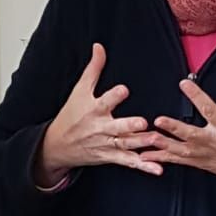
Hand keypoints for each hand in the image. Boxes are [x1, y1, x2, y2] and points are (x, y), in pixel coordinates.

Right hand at [36, 43, 161, 187]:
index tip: (123, 90)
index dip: (114, 95)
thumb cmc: (71, 115)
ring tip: (155, 141)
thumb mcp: (79, 91)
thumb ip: (93, 69)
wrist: (57, 146)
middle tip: (142, 123)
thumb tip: (99, 46)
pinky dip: (143, 166)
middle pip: (117, 127)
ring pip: (126, 145)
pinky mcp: (111, 156)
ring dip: (141, 144)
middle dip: (129, 126)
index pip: (104, 101)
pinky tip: (157, 169)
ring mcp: (107, 144)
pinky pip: (128, 162)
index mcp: (93, 110)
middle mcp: (101, 128)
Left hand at [143, 59, 215, 193]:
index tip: (184, 84)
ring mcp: (205, 154)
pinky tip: (145, 155)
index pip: (210, 110)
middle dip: (174, 128)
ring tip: (147, 138)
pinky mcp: (199, 162)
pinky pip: (178, 161)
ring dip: (163, 144)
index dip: (197, 96)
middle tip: (158, 120)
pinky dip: (161, 158)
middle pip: (191, 134)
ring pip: (181, 150)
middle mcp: (214, 141)